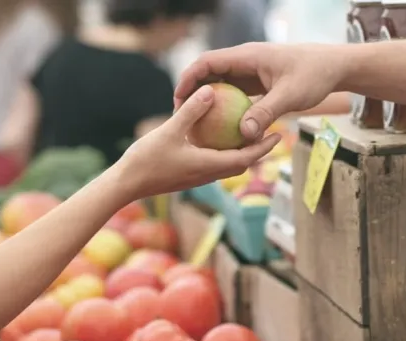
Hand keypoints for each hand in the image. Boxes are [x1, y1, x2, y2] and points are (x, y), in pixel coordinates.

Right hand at [116, 85, 280, 200]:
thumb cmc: (146, 160)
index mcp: (209, 166)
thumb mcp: (169, 131)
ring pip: (228, 164)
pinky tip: (219, 137)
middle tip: (272, 133)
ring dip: (242, 152)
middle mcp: (208, 174)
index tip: (279, 135)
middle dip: (259, 150)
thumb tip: (210, 90)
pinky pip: (214, 163)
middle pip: (242, 163)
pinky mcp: (189, 175)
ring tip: (250, 134)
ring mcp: (199, 176)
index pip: (245, 158)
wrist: (126, 185)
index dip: (264, 147)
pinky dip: (224, 152)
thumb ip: (191, 111)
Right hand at [174, 43, 348, 140]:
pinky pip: (235, 95)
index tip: (178, 99)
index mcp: (247, 57)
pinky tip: (222, 129)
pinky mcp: (258, 83)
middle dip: (193, 92)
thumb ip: (266, 113)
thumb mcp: (290, 96)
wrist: (333, 67)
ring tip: (196, 124)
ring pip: (221, 85)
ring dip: (208, 102)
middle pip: (209, 74)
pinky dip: (226, 109)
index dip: (189, 79)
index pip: (208, 62)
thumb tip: (244, 134)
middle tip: (181, 116)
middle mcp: (245, 62)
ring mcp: (251, 72)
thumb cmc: (314, 75)